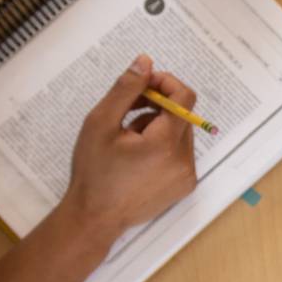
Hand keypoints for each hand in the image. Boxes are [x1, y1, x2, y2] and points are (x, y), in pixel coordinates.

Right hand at [61, 55, 198, 246]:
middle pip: (181, 115)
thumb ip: (126, 89)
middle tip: (125, 112)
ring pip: (179, 133)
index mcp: (165, 144)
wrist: (94, 218)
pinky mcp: (184, 186)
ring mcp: (187, 176)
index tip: (142, 84)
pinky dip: (162, 146)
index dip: (165, 83)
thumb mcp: (101, 123)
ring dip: (157, 126)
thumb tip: (146, 62)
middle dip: (156, 106)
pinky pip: (180, 153)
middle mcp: (184, 160)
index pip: (184, 97)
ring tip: (128, 140)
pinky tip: (137, 158)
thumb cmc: (94, 172)